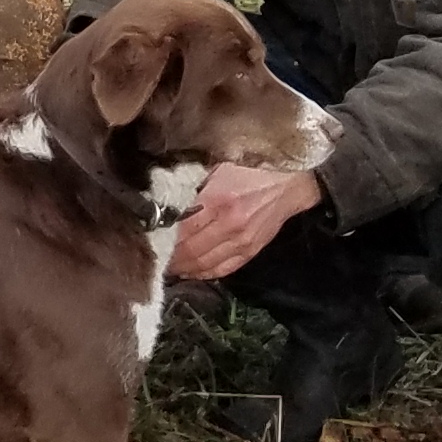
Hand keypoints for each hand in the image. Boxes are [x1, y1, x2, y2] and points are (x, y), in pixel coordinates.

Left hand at [168, 160, 323, 282]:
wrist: (289, 188)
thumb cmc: (251, 173)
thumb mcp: (220, 169)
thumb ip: (195, 184)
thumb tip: (168, 198)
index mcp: (218, 200)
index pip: (182, 227)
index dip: (164, 237)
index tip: (152, 239)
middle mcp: (229, 224)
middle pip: (190, 249)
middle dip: (171, 257)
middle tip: (156, 257)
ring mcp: (241, 241)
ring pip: (204, 263)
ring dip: (184, 268)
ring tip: (170, 266)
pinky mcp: (250, 252)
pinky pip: (222, 269)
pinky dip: (204, 273)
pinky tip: (191, 271)